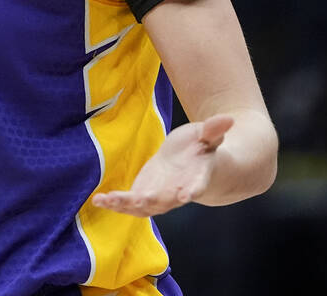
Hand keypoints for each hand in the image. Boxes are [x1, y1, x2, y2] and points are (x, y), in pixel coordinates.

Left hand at [91, 114, 233, 216]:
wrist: (191, 164)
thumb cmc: (201, 148)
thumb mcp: (208, 135)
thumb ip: (214, 130)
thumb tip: (228, 118)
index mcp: (197, 178)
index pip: (197, 186)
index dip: (192, 190)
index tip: (186, 195)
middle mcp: (177, 193)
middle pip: (165, 200)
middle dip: (150, 200)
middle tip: (137, 199)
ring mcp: (160, 197)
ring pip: (143, 206)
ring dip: (125, 205)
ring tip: (107, 200)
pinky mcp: (144, 196)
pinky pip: (129, 204)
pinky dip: (115, 204)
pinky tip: (98, 200)